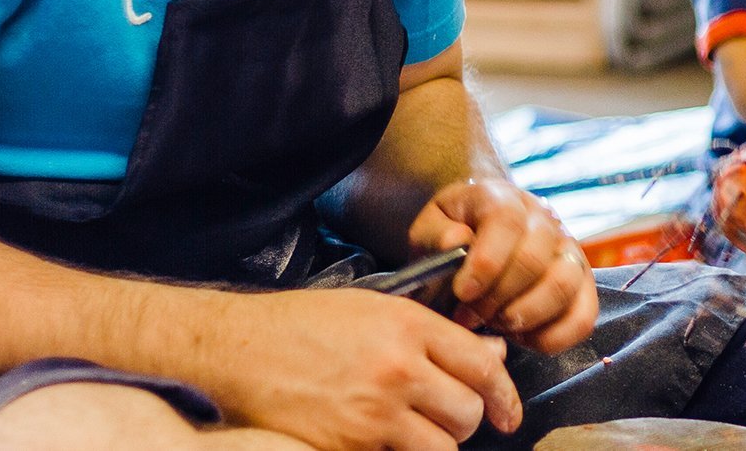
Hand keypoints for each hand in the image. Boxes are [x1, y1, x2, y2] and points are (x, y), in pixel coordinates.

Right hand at [215, 288, 520, 450]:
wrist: (238, 347)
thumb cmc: (304, 323)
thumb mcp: (375, 308)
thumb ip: (436, 335)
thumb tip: (492, 358)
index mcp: (408, 326)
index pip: (483, 366)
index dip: (504, 395)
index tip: (507, 412)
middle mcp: (397, 369)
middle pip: (467, 413)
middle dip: (465, 420)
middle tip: (447, 417)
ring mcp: (372, 413)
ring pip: (441, 447)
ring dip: (436, 444)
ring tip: (415, 432)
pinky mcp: (347, 447)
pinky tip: (384, 441)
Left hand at [408, 179, 596, 353]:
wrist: (480, 232)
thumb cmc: (452, 236)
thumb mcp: (430, 229)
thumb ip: (435, 234)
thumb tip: (455, 241)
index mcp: (504, 198)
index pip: (507, 221)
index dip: (487, 261)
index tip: (463, 292)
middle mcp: (545, 219)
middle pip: (535, 258)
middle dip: (498, 297)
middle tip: (470, 316)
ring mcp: (569, 251)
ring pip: (564, 285)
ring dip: (526, 316)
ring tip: (496, 324)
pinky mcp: (583, 284)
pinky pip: (583, 317)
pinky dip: (553, 337)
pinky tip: (522, 336)